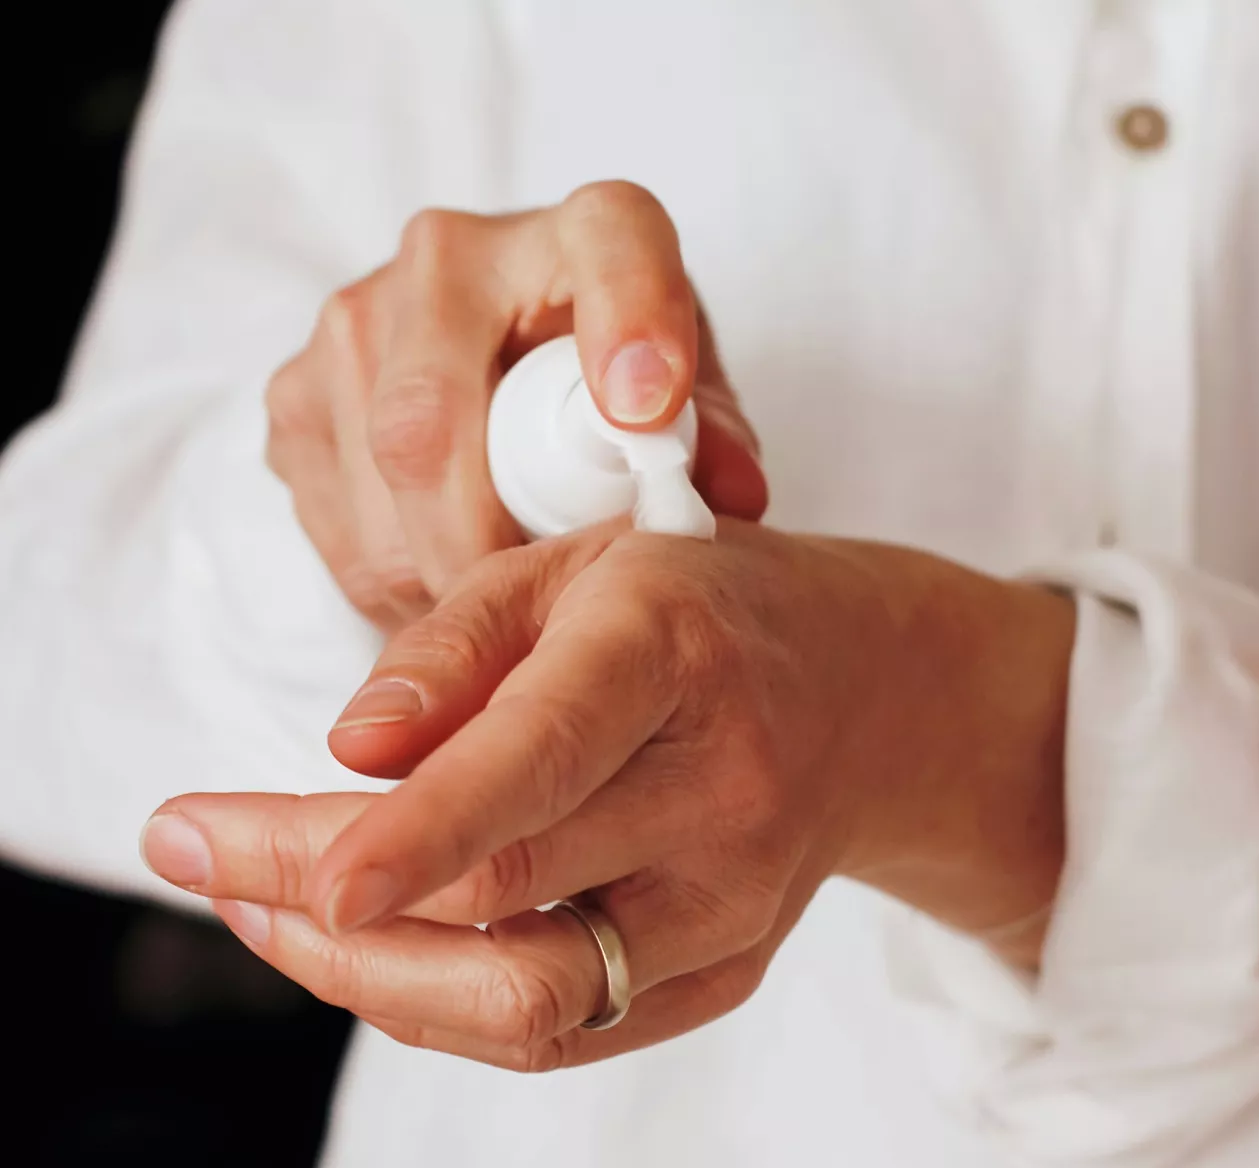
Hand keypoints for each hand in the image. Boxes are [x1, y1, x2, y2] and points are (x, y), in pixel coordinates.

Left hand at [143, 523, 1073, 1069]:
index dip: (418, 830)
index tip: (302, 876)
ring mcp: (733, 903)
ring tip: (264, 905)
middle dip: (319, 896)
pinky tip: (375, 942)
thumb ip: (455, 649)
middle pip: (505, 896)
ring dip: (368, 975)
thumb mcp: (577, 566)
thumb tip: (349, 749)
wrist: (868, 694)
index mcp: (672, 654)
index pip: (542, 757)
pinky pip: (563, 1027)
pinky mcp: (726, 971)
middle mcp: (719, 793)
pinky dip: (442, 999)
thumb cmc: (703, 609)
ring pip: (529, 1000)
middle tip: (200, 849)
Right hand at [265, 181, 766, 630]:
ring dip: (439, 572)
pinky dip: (393, 577)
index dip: (629, 322)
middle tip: (535, 613)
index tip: (646, 410)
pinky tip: (445, 575)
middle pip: (434, 419)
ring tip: (497, 604)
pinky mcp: (296, 393)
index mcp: (582, 231)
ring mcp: (354, 320)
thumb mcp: (686, 405)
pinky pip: (335, 519)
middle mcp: (449, 255)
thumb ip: (713, 443)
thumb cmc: (611, 386)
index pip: (611, 246)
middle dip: (485, 544)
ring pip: (378, 482)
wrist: (497, 359)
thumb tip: (730, 497)